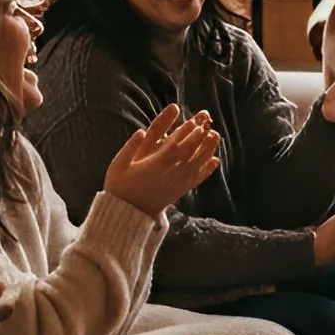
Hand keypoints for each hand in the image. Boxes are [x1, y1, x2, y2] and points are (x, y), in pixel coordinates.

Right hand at [102, 104, 222, 218]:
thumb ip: (130, 147)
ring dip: (208, 149)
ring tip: (215, 136)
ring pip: (197, 163)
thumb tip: (141, 131)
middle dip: (200, 136)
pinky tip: (215, 161)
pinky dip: (207, 170)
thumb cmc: (120, 187)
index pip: (175, 143)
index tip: (193, 120)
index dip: (186, 131)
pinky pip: (197, 179)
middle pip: (190, 150)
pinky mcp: (180, 191)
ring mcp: (178, 182)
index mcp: (156, 163)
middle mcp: (171, 171)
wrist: (128, 213)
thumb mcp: (118, 165)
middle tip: (207, 123)